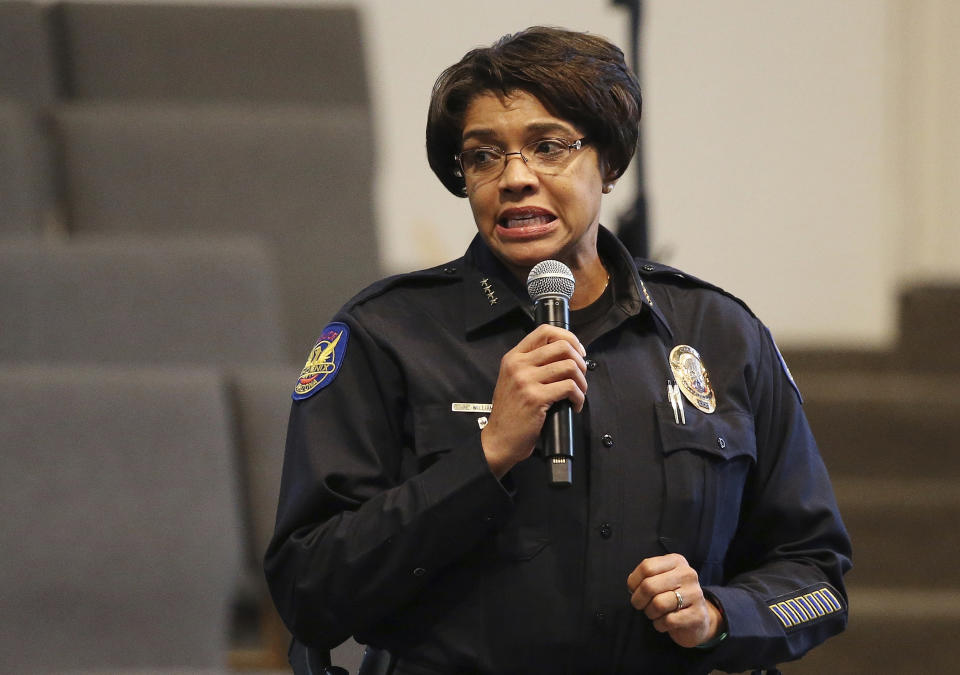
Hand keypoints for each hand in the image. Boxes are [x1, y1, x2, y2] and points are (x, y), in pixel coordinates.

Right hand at [481, 324, 586, 477]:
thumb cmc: (510, 412)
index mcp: (514, 357)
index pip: (545, 331)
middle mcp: (518, 365)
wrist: (499, 439)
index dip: (568, 337)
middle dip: (580, 360)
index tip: (578, 351)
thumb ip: (532, 365)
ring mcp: (526, 381)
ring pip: (569, 366)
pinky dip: (579, 397)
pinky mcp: (536, 398)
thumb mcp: (513, 380)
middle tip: (580, 375)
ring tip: (579, 393)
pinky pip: (569, 388)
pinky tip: (575, 405)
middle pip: (562, 346)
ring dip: (582, 381)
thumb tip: (564, 357)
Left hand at [627, 553, 723, 647]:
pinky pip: (668, 620)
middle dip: (638, 600)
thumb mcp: (660, 579)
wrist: (697, 619)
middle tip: (640, 605)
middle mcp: (687, 574)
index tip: (633, 590)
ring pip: (658, 604)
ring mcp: (695, 594)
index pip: (646, 567)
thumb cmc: (671, 597)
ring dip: (650, 613)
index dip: (633, 581)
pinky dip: (660, 624)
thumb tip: (632, 585)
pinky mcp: (697, 615)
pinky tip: (664, 622)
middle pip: (649, 586)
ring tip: (654, 613)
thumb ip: (646, 577)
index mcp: (677, 561)